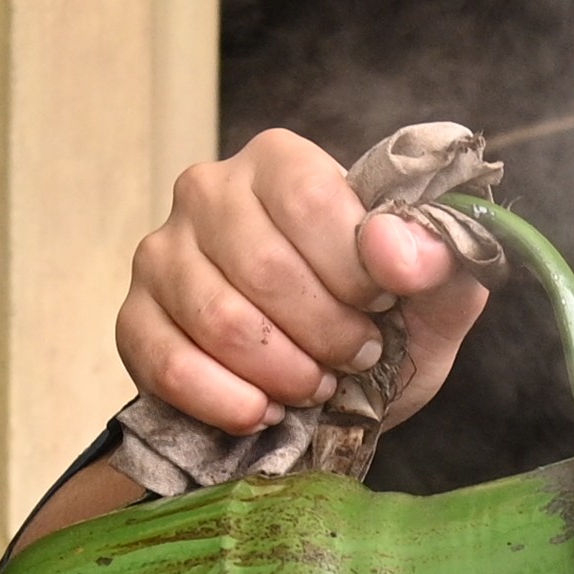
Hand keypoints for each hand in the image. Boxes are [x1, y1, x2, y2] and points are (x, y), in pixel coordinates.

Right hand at [116, 126, 490, 437]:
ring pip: (219, 319)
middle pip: (265, 265)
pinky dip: (226, 401)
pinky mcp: (134, 319)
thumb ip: (438, 261)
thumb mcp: (430, 297)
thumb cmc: (374, 324)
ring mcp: (161, 254)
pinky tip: (262, 411)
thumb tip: (401, 253)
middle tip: (353, 358)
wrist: (325, 390)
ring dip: (282, 372)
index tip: (382, 310)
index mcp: (279, 161)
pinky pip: (168, 364)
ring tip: (314, 385)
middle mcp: (208, 190)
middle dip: (325, 332)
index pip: (311, 199)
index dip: (355, 271)